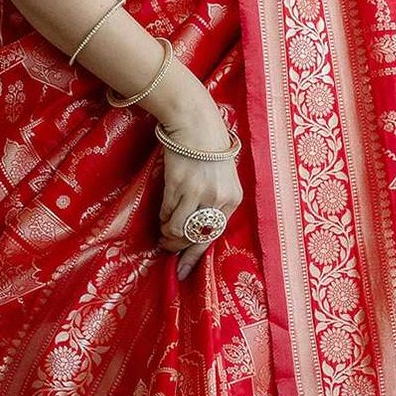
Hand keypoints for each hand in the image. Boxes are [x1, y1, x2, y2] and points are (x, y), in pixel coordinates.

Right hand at [157, 101, 243, 280]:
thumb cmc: (207, 151)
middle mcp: (218, 198)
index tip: (182, 271)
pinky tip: (162, 214)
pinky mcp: (179, 185)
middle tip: (166, 245)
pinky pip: (167, 213)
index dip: (194, 256)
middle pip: (195, 236)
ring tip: (163, 229)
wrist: (195, 124)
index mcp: (232, 199)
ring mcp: (199, 192)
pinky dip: (163, 217)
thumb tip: (195, 233)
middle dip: (178, 246)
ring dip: (167, 232)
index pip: (214, 236)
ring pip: (178, 228)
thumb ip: (215, 203)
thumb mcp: (222, 178)